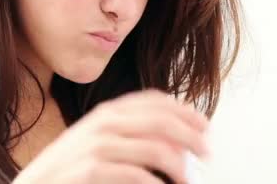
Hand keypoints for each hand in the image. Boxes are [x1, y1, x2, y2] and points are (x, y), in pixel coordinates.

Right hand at [13, 90, 208, 183]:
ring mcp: (96, 147)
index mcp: (106, 112)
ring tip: (186, 181)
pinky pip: (136, 176)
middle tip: (207, 154)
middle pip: (160, 121)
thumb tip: (173, 139)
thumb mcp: (96, 140)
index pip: (152, 99)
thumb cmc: (70, 167)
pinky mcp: (91, 171)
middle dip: (191, 137)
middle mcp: (102, 124)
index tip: (204, 125)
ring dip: (179, 168)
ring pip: (155, 150)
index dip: (184, 110)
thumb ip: (127, 133)